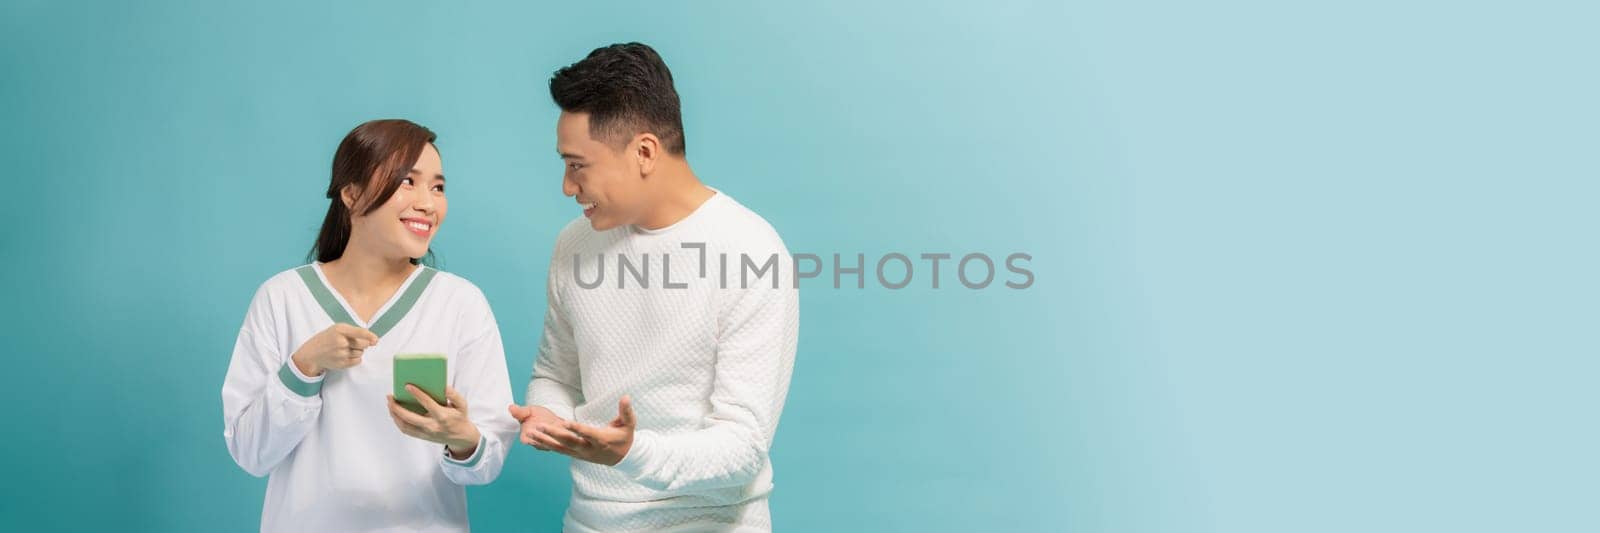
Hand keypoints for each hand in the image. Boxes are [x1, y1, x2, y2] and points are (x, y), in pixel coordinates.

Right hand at [290, 323, 377, 376]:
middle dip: (363, 343)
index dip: (370, 336)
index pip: (360, 332)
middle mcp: (340, 342)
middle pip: (364, 344)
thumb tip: (374, 340)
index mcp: (340, 330)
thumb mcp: (337, 329)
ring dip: (357, 351)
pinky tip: (346, 355)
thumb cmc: (328, 338)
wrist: (312, 353)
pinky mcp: (341, 364)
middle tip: (353, 343)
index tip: (376, 340)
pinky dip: (355, 358)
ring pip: (361, 353)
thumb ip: (355, 332)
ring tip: (346, 349)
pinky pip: (358, 361)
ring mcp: (340, 354)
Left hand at [388, 385, 481, 458]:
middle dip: (397, 407)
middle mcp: (432, 426)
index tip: (407, 386)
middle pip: (410, 418)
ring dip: (394, 415)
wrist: (461, 438)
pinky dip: (398, 421)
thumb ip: (454, 395)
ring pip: (404, 425)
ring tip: (389, 403)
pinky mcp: (422, 437)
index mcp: (442, 416)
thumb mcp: (462, 405)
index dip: (417, 394)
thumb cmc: (460, 417)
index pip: (427, 404)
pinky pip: (406, 430)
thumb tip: (444, 387)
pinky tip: (394, 413)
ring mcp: (426, 433)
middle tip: (390, 396)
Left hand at [509, 397, 634, 465]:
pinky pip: (559, 451)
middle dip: (555, 435)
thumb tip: (626, 397)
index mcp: (601, 440)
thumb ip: (626, 411)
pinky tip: (534, 441)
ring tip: (531, 434)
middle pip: (570, 442)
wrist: (623, 458)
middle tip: (541, 427)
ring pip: (561, 448)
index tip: (565, 423)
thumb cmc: (625, 438)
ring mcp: (581, 454)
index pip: (587, 434)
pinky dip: (546, 446)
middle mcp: (589, 448)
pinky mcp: (575, 455)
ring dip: (545, 441)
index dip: (577, 429)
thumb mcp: (629, 424)